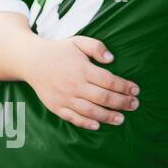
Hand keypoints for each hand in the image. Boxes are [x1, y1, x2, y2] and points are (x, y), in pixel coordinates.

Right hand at [24, 36, 139, 129]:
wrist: (31, 61)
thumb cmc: (59, 50)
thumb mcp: (79, 41)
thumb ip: (97, 47)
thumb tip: (111, 59)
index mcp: (83, 69)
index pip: (109, 81)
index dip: (125, 87)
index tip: (136, 90)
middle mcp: (74, 85)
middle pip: (103, 97)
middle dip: (122, 103)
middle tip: (135, 105)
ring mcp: (64, 97)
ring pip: (90, 111)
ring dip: (107, 116)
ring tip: (121, 119)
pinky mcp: (55, 106)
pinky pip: (72, 118)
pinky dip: (85, 123)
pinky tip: (97, 125)